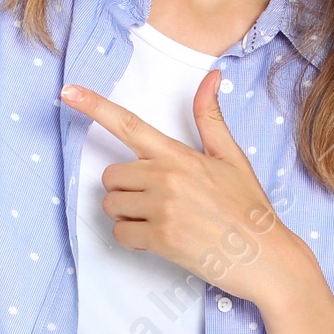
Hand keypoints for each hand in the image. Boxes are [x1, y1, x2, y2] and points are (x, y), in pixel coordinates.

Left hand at [60, 67, 310, 314]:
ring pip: (112, 206)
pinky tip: (158, 241)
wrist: (266, 257)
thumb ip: (210, 119)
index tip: (67, 92)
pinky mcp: (161, 239)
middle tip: (154, 203)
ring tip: (159, 223)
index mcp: (180, 155)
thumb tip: (211, 77)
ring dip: (127, 216)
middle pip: (111, 176)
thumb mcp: (232, 158)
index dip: (94, 106)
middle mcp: (167, 177)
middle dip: (125, 190)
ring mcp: (163, 209)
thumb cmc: (249, 209)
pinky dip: (132, 240)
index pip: (129, 124)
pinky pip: (121, 234)